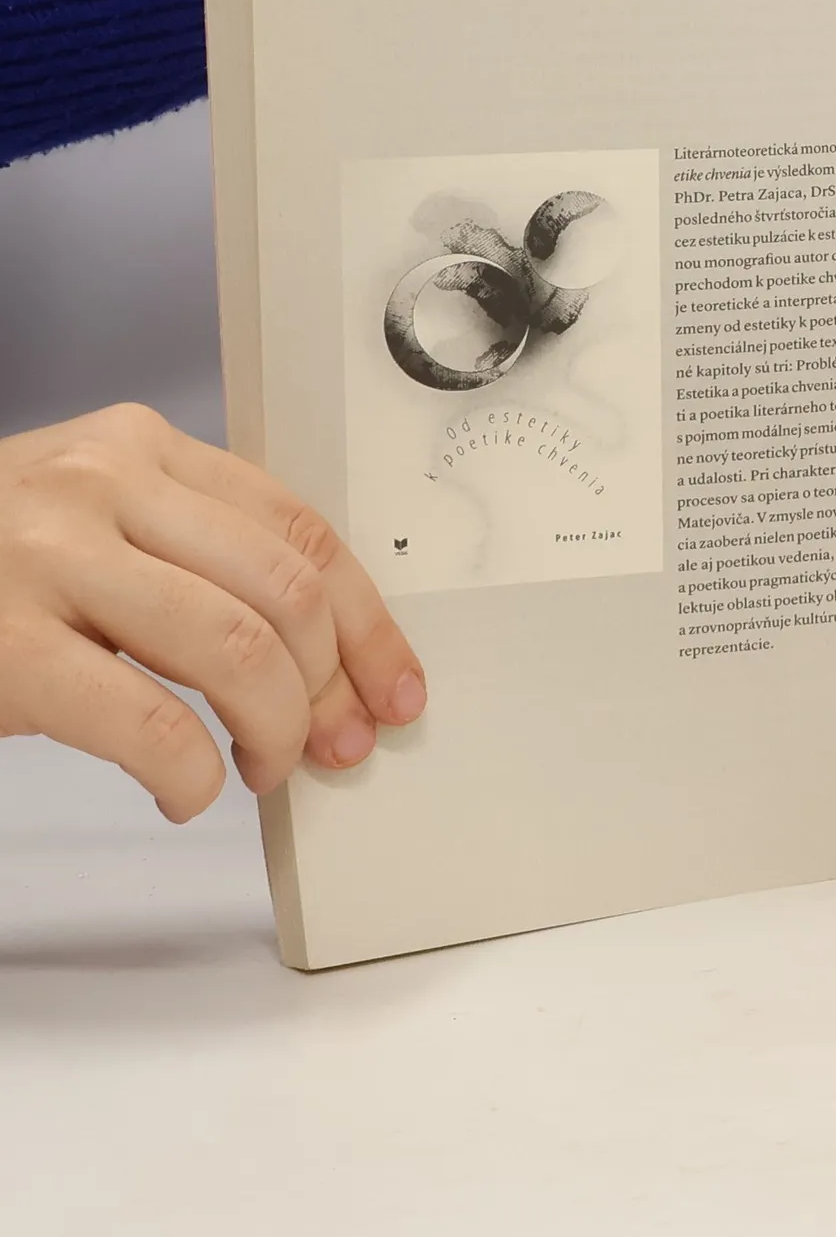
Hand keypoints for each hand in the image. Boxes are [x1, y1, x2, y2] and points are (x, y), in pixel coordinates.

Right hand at [0, 404, 424, 822]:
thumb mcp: (96, 526)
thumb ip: (198, 557)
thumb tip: (327, 663)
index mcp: (143, 448)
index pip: (302, 532)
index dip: (368, 624)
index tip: (395, 688)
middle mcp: (102, 483)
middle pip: (286, 592)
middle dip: (330, 688)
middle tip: (331, 748)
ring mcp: (47, 557)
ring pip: (238, 650)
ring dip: (273, 730)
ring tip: (255, 770)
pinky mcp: (4, 642)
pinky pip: (147, 720)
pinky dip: (190, 773)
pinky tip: (184, 788)